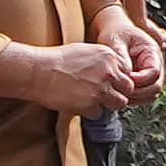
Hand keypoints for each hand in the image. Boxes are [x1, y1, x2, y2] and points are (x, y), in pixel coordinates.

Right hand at [0, 39, 136, 115]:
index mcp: (109, 56)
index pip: (128, 73)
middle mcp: (108, 72)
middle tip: (105, 95)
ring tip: (92, 100)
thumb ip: (104, 61)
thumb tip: (114, 72)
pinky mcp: (90, 104)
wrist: (38, 71)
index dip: (119, 80)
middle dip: (118, 93)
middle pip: (128, 89)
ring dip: (108, 104)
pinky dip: (90, 112)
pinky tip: (78, 103)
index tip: (110, 84)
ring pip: (119, 103)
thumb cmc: (57, 61)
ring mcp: (100, 89)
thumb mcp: (86, 51)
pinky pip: (99, 114)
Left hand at [92, 3, 165, 99]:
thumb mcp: (115, 41)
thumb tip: (126, 76)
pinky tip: (120, 94)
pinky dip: (133, 99)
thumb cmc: (116, 33)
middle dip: (139, 92)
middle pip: (156, 86)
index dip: (140, 80)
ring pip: (151, 94)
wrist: (114, 32)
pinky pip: (142, 96)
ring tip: (119, 94)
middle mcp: (155, 64)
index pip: (154, 72)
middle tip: (122, 92)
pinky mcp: (142, 81)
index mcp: (152, 52)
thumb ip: (121, 58)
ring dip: (137, 98)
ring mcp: (150, 74)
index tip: (125, 79)